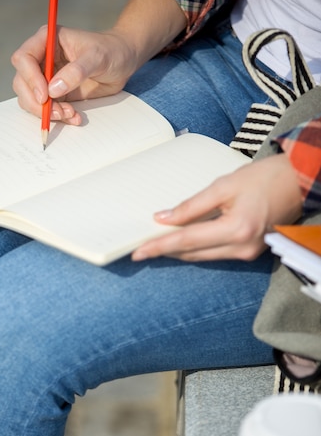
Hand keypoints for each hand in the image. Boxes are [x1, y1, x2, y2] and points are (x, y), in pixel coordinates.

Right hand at [11, 25, 136, 124]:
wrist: (123, 61)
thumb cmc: (111, 51)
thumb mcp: (97, 58)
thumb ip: (76, 71)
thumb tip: (53, 89)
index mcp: (46, 41)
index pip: (23, 58)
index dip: (30, 79)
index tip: (45, 95)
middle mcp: (41, 59)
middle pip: (22, 82)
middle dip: (36, 101)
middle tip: (57, 112)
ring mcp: (46, 78)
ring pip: (30, 99)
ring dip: (46, 112)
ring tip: (70, 114)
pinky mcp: (55, 94)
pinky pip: (46, 109)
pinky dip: (57, 117)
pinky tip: (74, 117)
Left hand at [132, 153, 302, 261]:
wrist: (296, 182)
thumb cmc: (263, 178)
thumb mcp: (223, 186)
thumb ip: (191, 205)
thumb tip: (163, 218)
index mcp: (236, 229)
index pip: (187, 241)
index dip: (160, 246)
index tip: (138, 251)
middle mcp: (242, 248)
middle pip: (192, 253)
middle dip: (165, 251)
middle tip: (140, 248)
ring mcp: (247, 253)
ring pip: (202, 256)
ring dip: (179, 251)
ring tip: (155, 245)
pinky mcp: (249, 253)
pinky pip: (215, 254)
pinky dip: (196, 248)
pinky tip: (180, 241)